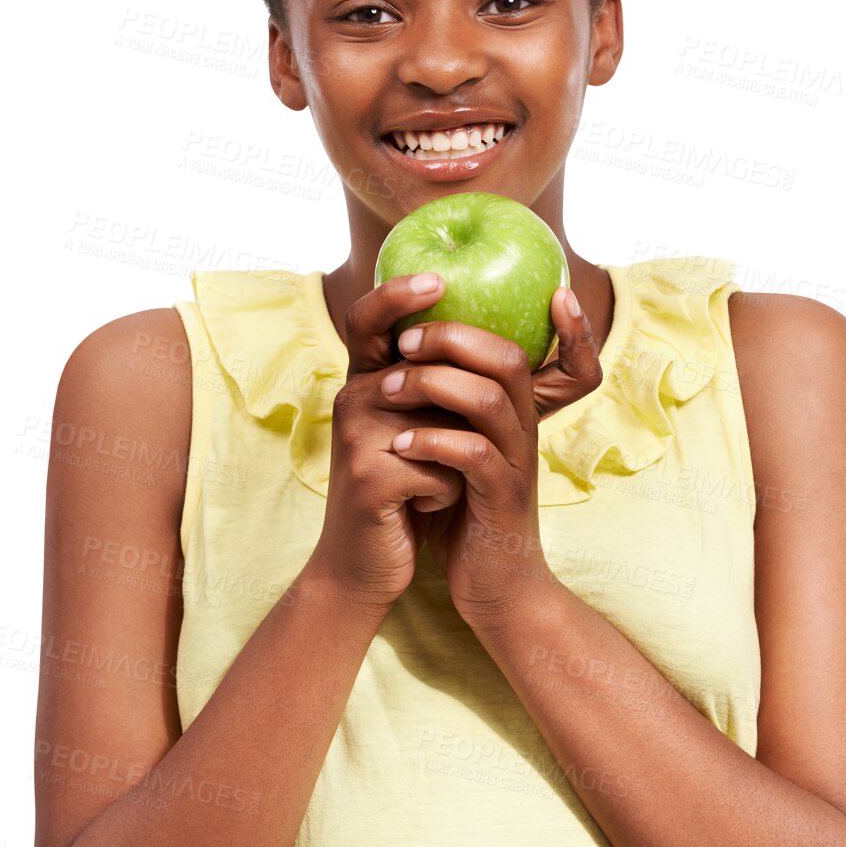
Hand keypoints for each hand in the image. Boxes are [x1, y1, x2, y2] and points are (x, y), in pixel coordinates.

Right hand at [306, 272, 472, 616]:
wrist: (364, 567)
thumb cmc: (404, 495)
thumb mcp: (420, 434)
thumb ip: (439, 391)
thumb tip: (493, 345)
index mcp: (365, 382)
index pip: (370, 320)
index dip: (397, 294)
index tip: (436, 279)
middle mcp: (352, 398)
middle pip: (426, 370)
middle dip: (460, 413)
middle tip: (450, 452)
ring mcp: (355, 435)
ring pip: (446, 424)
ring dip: (457, 459)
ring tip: (430, 485)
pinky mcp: (367, 477)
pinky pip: (442, 467)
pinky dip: (447, 494)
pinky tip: (419, 511)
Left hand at [381, 285, 602, 630]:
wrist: (494, 588)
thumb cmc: (466, 513)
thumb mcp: (453, 450)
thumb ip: (438, 407)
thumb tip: (395, 358)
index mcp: (511, 411)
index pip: (525, 346)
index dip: (511, 314)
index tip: (478, 290)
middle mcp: (522, 429)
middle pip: (507, 358)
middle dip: (452, 338)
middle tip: (404, 341)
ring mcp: (516, 464)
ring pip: (490, 400)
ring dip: (434, 385)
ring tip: (388, 389)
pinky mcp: (502, 501)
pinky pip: (476, 457)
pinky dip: (434, 443)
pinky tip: (400, 446)